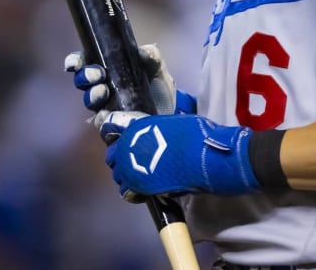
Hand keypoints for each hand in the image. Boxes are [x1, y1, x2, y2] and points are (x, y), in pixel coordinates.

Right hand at [65, 44, 196, 114]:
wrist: (171, 117)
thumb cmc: (158, 89)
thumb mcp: (157, 69)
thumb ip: (152, 56)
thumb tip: (143, 52)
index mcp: (108, 70)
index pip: (85, 63)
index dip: (76, 61)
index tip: (75, 63)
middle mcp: (102, 89)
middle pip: (83, 82)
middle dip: (85, 77)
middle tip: (96, 76)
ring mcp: (105, 109)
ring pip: (90, 103)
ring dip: (92, 96)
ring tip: (102, 92)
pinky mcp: (112, 128)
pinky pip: (102, 125)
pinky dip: (105, 119)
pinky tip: (109, 114)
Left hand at [95, 111, 259, 199]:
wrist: (205, 158)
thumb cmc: (196, 135)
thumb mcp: (173, 122)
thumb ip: (159, 128)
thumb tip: (161, 132)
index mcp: (136, 126)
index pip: (111, 127)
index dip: (116, 134)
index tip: (122, 139)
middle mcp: (128, 146)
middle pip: (111, 155)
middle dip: (120, 157)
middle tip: (134, 161)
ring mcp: (131, 167)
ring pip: (117, 175)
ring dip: (126, 176)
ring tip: (141, 177)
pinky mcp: (139, 187)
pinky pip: (127, 192)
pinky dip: (133, 192)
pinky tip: (144, 191)